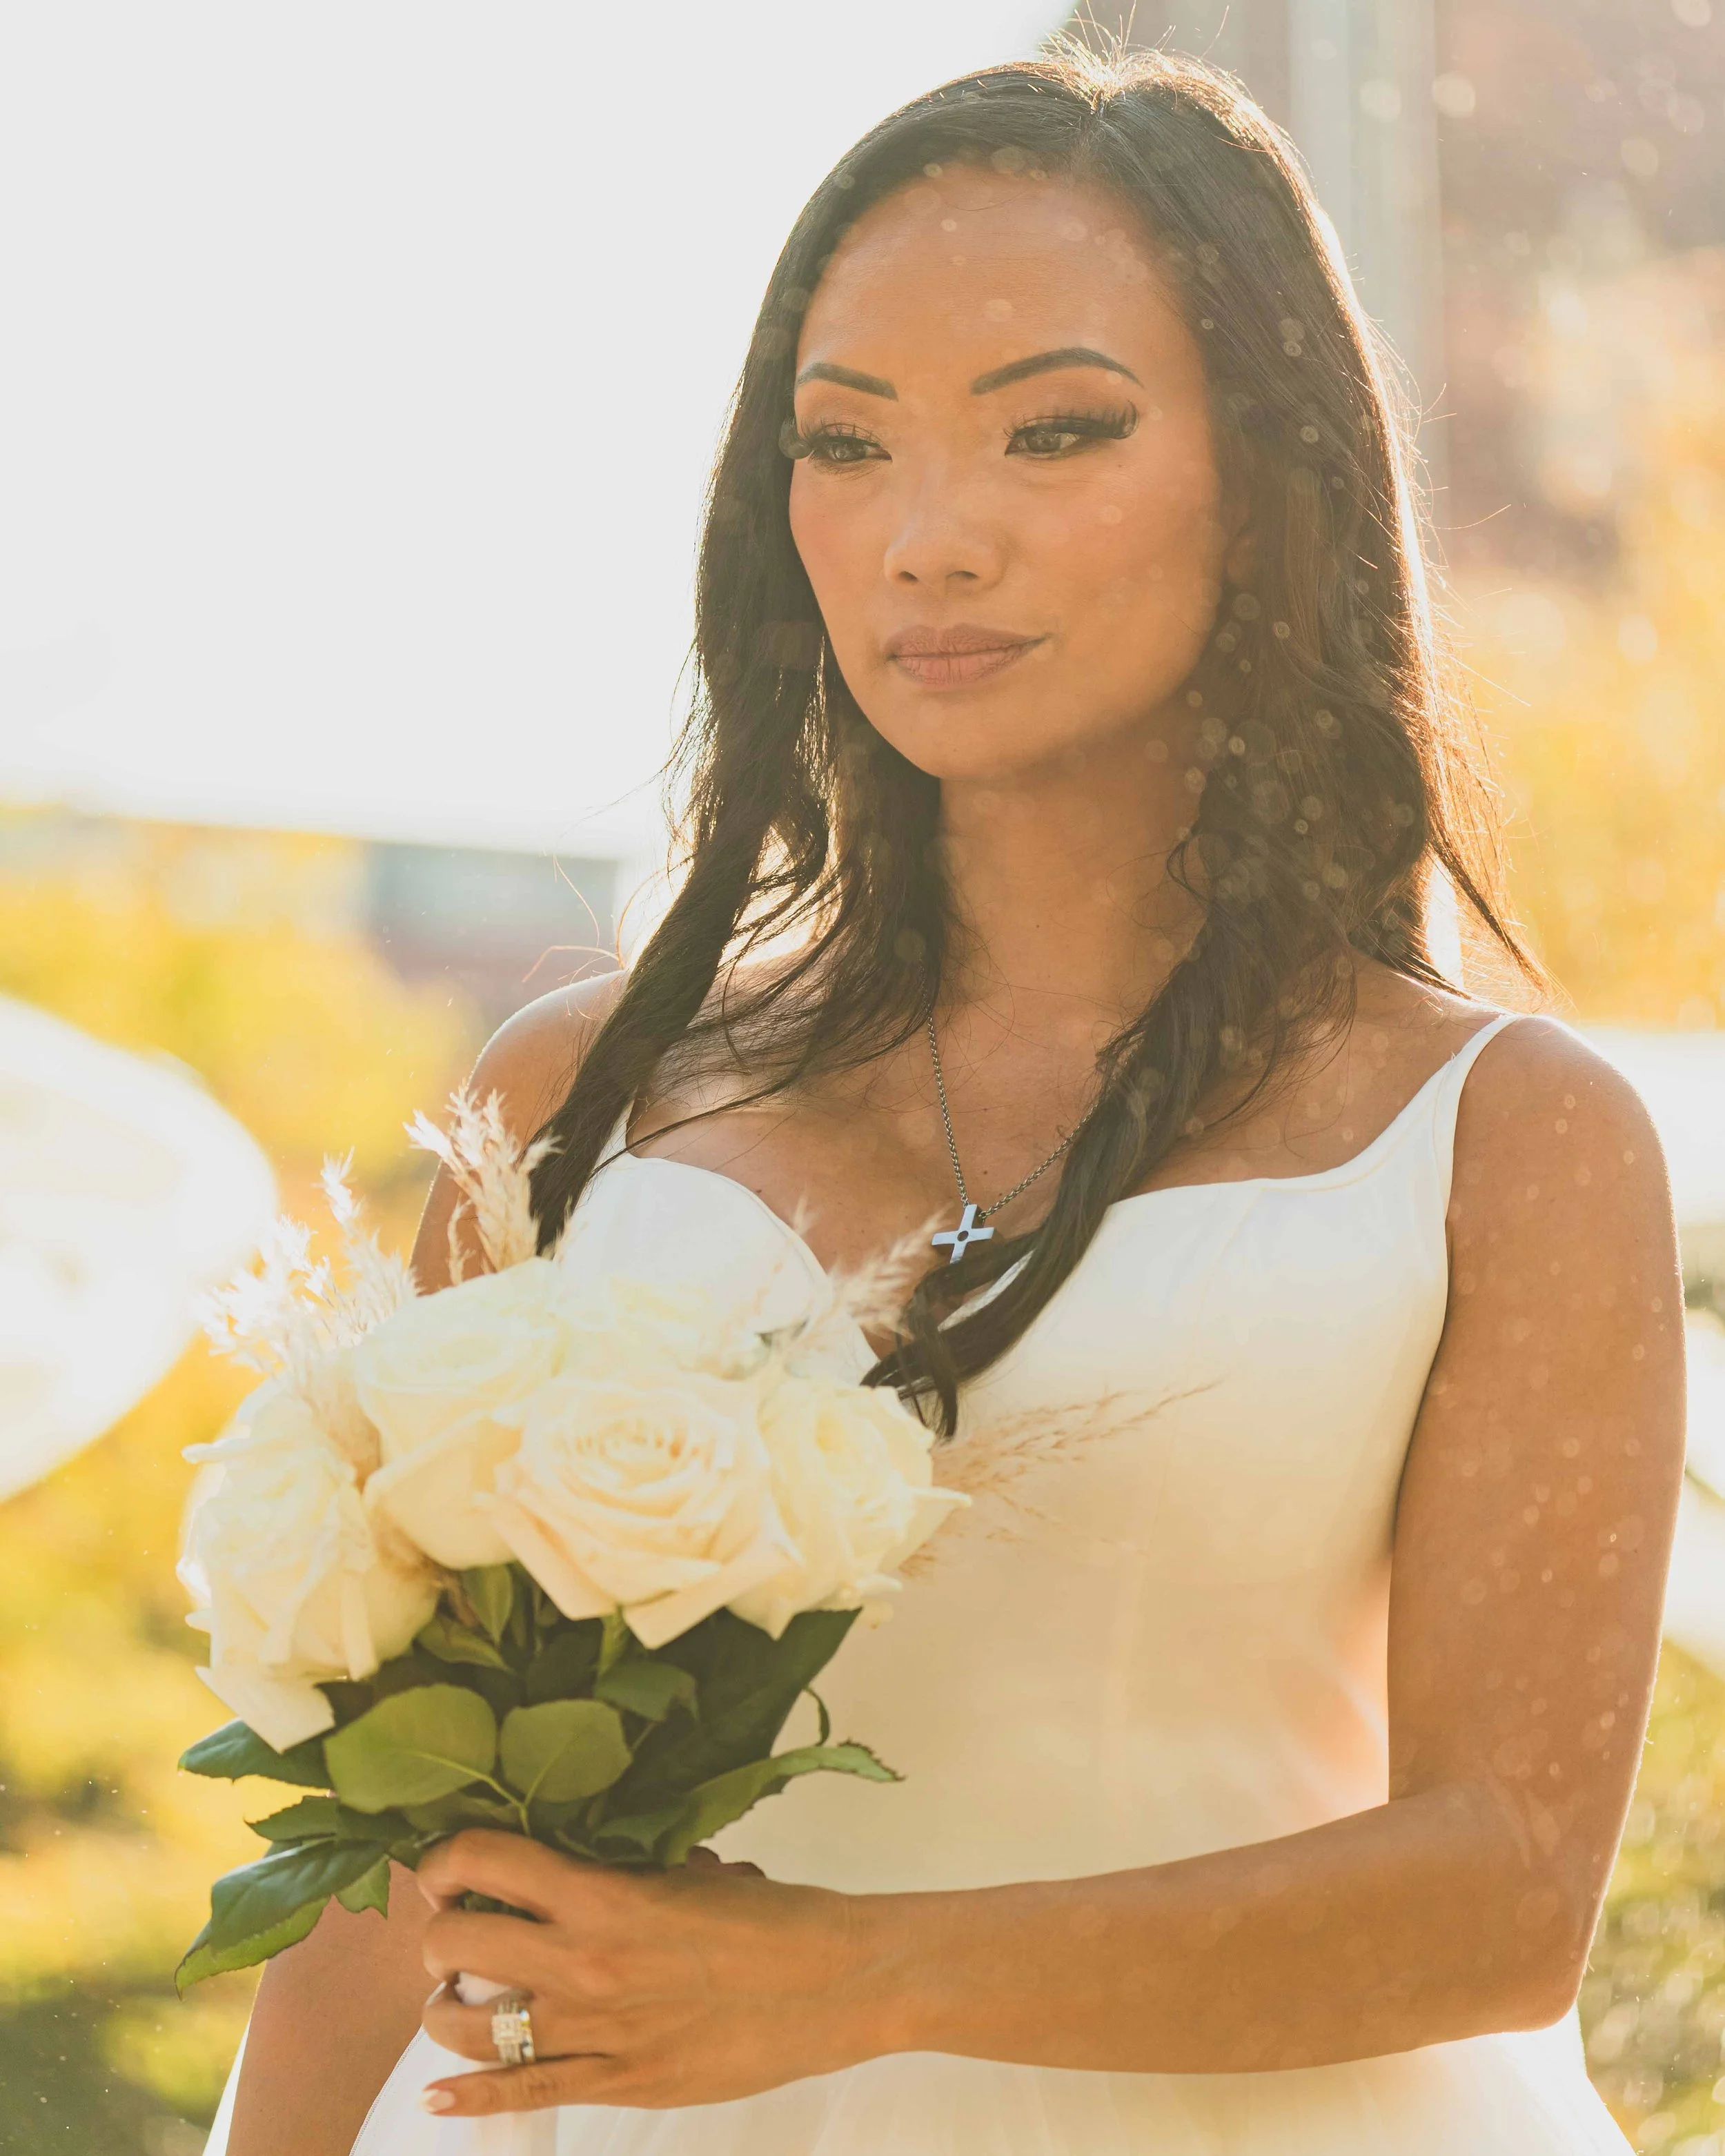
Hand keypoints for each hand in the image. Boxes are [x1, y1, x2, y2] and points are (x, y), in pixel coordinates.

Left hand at [414, 1831, 884, 2115]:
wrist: (837, 1983)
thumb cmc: (776, 1917)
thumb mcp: (693, 1870)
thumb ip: (629, 1867)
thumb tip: (590, 1861)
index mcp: (605, 1894)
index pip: (487, 1860)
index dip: (445, 1858)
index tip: (441, 1865)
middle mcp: (584, 1962)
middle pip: (457, 1945)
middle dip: (440, 1936)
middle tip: (453, 1930)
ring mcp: (597, 2031)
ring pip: (470, 2025)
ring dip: (445, 2009)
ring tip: (451, 1998)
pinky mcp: (620, 2084)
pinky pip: (525, 2091)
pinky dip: (470, 2094)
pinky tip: (437, 2096)